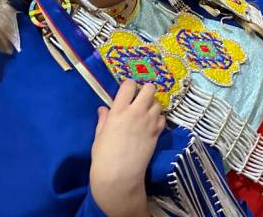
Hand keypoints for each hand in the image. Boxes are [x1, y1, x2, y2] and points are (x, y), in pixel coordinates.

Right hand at [90, 81, 164, 216]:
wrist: (119, 177)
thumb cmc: (103, 157)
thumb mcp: (99, 136)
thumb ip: (104, 119)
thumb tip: (103, 108)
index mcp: (119, 111)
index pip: (129, 85)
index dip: (129, 86)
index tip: (127, 92)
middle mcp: (136, 112)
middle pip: (149, 88)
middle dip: (145, 91)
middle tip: (140, 99)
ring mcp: (149, 122)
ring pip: (158, 102)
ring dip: (152, 105)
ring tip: (146, 113)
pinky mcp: (157, 132)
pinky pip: (163, 118)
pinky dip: (159, 119)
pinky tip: (151, 125)